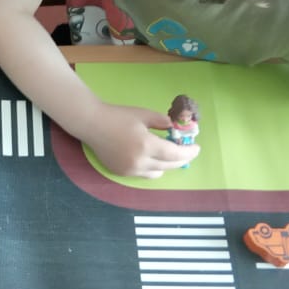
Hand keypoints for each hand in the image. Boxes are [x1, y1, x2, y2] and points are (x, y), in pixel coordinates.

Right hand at [81, 102, 198, 177]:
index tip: (196, 148)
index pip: (175, 154)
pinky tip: (151, 156)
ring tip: (167, 153)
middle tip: (186, 151)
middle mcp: (140, 161)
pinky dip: (151, 167)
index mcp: (146, 145)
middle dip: (181, 159)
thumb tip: (174, 128)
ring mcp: (130, 170)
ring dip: (166, 164)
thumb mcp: (144, 114)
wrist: (92, 124)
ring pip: (157, 172)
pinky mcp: (122, 173)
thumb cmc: (118, 116)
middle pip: (169, 165)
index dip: (189, 152)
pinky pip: (144, 174)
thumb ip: (162, 122)